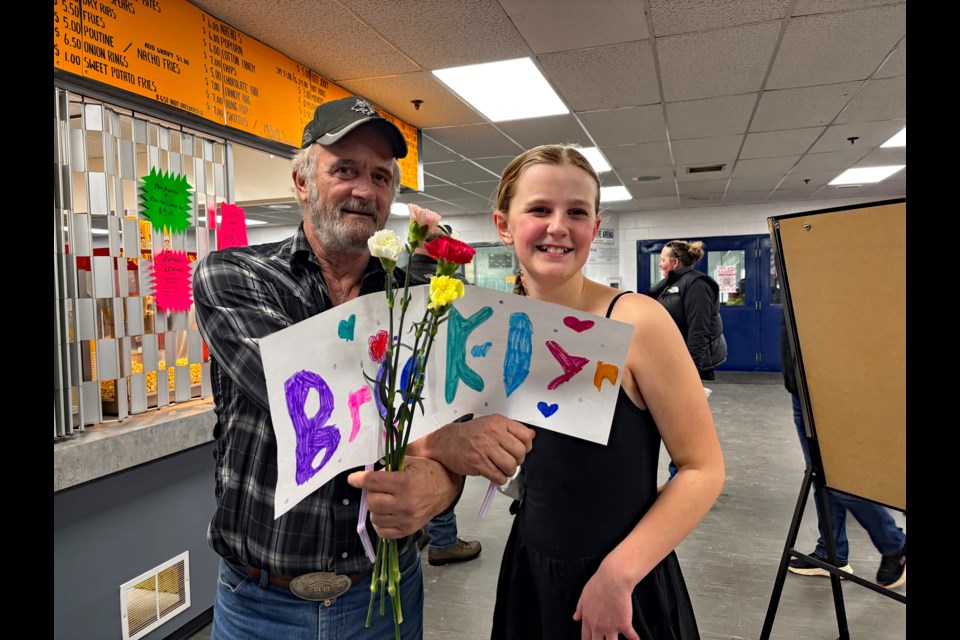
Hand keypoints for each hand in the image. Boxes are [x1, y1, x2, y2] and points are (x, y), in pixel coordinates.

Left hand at [347, 456, 461, 538]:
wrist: (446, 489)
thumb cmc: (428, 473)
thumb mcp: (410, 461)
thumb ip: (388, 465)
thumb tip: (368, 472)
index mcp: (405, 483)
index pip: (372, 482)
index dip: (358, 479)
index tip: (353, 479)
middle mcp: (405, 504)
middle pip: (371, 501)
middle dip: (370, 493)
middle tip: (378, 488)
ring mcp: (406, 520)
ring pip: (374, 517)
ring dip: (375, 507)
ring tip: (384, 500)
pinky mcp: (407, 530)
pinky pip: (382, 532)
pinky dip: (379, 523)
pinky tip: (385, 513)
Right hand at [411, 414, 534, 484]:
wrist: (445, 442)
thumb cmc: (468, 434)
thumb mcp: (490, 423)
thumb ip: (510, 429)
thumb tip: (530, 436)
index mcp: (498, 422)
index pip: (526, 435)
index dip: (527, 445)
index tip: (523, 449)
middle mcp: (492, 434)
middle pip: (520, 452)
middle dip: (518, 460)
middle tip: (511, 460)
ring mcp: (485, 449)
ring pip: (511, 466)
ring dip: (509, 471)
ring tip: (503, 468)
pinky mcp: (478, 463)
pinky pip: (499, 476)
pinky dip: (500, 478)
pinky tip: (495, 473)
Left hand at [573, 565, 639, 639]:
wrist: (612, 579)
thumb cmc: (597, 584)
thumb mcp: (583, 596)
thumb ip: (579, 609)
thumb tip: (575, 618)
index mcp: (587, 620)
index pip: (585, 638)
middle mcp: (598, 627)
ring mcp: (611, 627)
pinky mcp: (624, 624)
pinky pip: (632, 637)